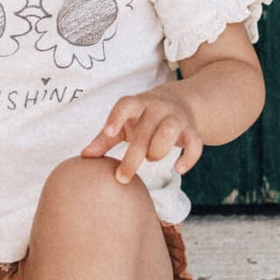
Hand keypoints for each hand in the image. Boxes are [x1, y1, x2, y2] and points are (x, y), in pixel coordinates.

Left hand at [79, 87, 202, 184]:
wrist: (180, 101)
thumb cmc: (143, 118)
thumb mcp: (124, 124)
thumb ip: (104, 139)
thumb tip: (83, 157)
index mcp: (138, 104)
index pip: (126, 104)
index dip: (117, 117)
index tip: (108, 132)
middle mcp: (158, 108)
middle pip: (145, 130)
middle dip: (133, 156)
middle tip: (122, 178)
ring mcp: (177, 118)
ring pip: (170, 131)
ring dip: (159, 150)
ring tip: (152, 159)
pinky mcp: (192, 130)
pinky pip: (195, 143)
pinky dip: (189, 158)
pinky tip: (178, 169)